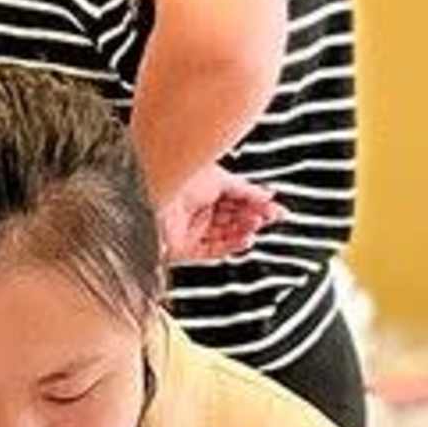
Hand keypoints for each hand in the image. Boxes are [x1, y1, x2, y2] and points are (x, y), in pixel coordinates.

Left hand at [157, 164, 280, 267]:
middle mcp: (195, 208)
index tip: (274, 208)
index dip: (256, 204)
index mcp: (202, 187)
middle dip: (254, 218)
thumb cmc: (177, 175)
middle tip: (269, 217)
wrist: (153, 190)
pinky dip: (232, 246)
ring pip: (226, 235)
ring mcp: (190, 229)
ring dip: (245, 231)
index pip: (235, 199)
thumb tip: (267, 195)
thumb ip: (246, 191)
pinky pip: (213, 250)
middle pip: (233, 218)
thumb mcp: (221, 178)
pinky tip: (245, 239)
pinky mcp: (185, 248)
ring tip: (256, 225)